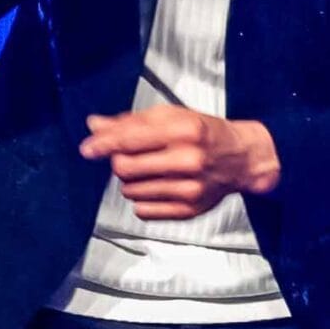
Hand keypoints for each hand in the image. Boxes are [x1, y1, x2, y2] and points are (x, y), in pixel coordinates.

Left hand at [81, 106, 280, 221]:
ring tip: (149, 172)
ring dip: (131, 181)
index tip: (87, 149)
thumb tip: (94, 126)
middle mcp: (188, 160)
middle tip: (129, 157)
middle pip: (125, 168)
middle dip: (119, 162)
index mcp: (183, 130)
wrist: (242, 159)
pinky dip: (142, 200)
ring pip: (131, 191)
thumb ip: (131, 121)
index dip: (102, 145)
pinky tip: (157, 188)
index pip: (129, 140)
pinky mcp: (189, 210)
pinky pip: (143, 211)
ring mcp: (189, 188)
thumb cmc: (203, 133)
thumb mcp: (173, 117)